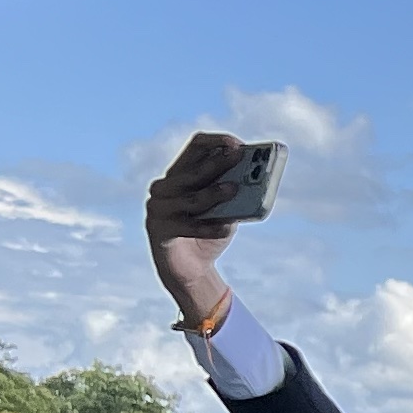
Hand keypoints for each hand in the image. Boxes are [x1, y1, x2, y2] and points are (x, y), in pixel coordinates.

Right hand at [143, 129, 249, 332]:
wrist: (191, 270)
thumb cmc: (209, 234)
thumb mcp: (225, 211)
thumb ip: (233, 195)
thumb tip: (254, 180)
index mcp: (180, 175)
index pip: (194, 148)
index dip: (216, 142)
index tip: (237, 144)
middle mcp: (164, 188)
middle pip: (192, 170)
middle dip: (217, 163)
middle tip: (239, 157)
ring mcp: (158, 209)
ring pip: (190, 198)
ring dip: (213, 193)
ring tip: (234, 190)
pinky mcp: (159, 231)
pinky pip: (186, 226)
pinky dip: (208, 228)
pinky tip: (226, 229)